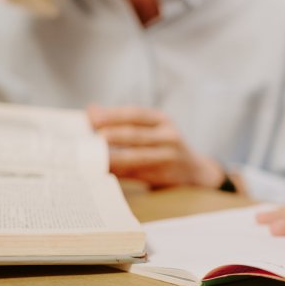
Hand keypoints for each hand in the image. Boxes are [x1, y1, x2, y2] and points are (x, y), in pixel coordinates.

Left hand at [87, 104, 225, 189]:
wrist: (194, 171)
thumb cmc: (165, 147)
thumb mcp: (152, 128)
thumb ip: (123, 121)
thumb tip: (91, 110)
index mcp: (162, 120)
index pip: (135, 114)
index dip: (113, 115)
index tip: (92, 118)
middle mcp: (168, 136)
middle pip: (135, 134)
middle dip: (111, 135)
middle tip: (90, 138)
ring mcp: (168, 156)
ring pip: (135, 156)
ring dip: (112, 157)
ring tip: (93, 157)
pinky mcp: (163, 175)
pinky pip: (135, 173)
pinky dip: (118, 173)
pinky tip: (103, 171)